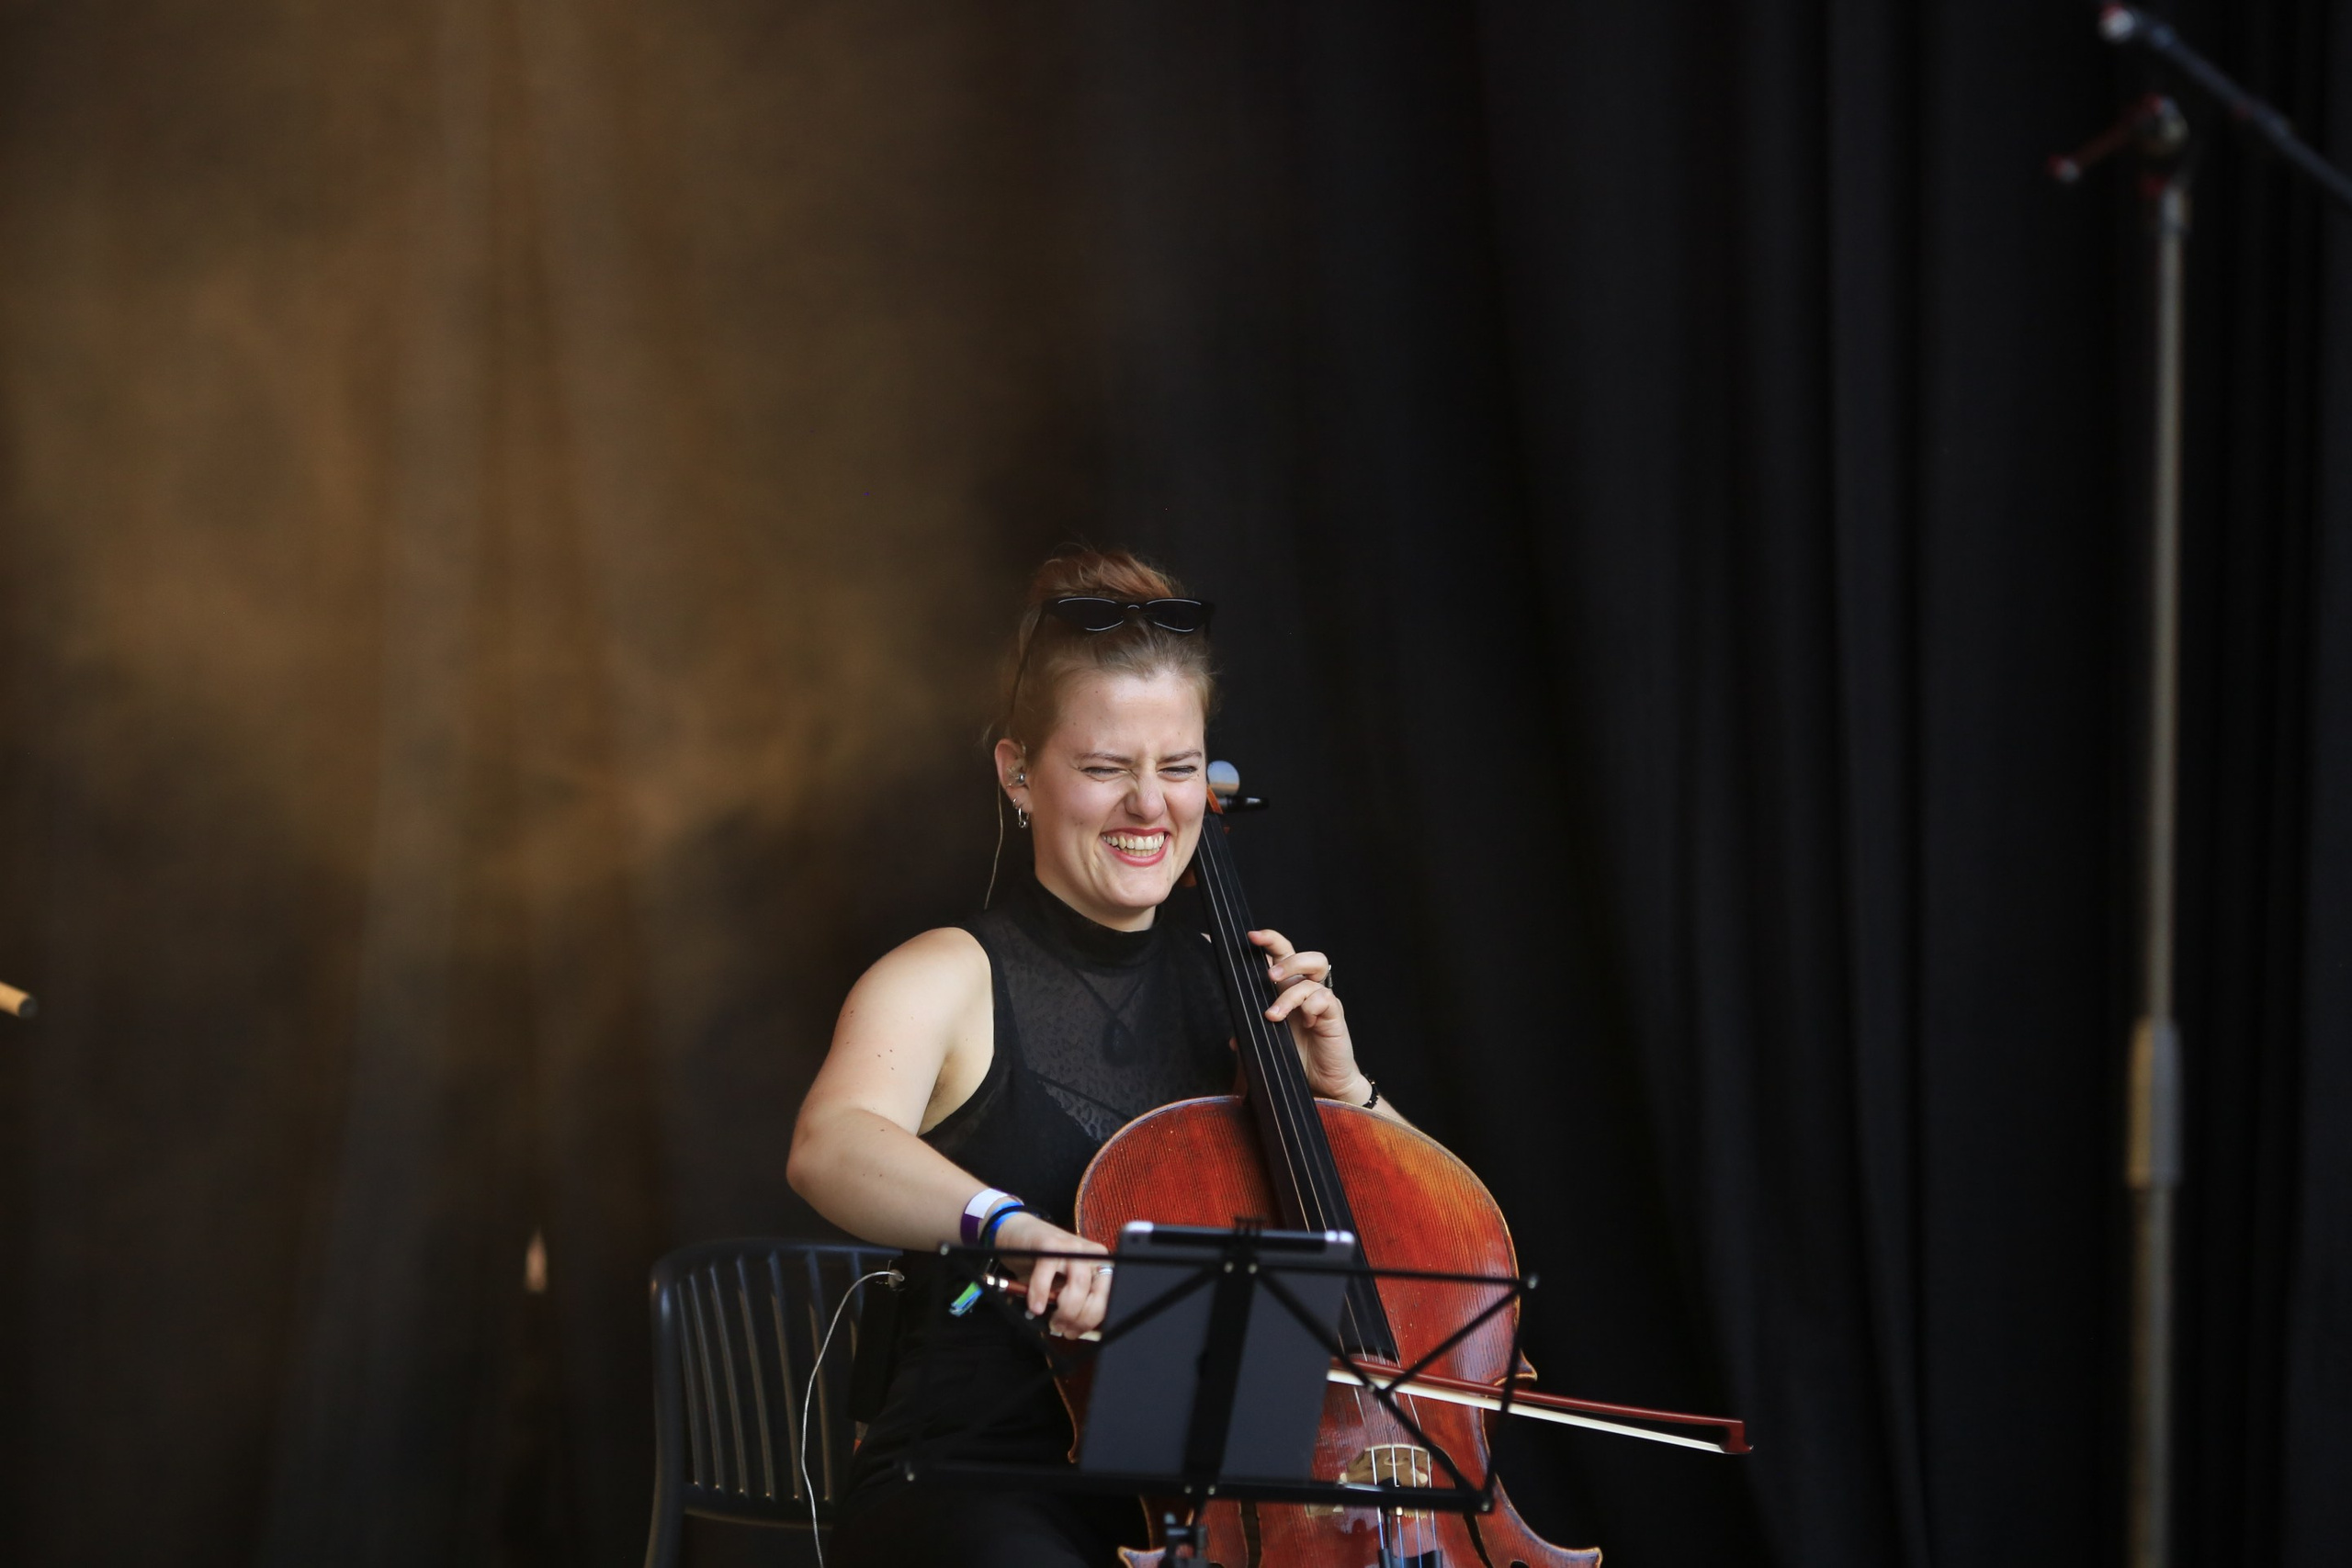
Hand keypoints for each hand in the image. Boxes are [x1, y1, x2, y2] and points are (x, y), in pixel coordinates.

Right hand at [992, 1212, 1112, 1337]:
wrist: (1019, 1232)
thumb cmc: (1042, 1264)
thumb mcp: (1062, 1284)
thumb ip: (1072, 1302)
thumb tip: (1074, 1331)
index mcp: (1099, 1266)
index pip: (1107, 1299)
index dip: (1091, 1320)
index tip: (1075, 1332)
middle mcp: (1091, 1255)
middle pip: (1097, 1295)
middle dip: (1078, 1319)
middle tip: (1061, 1328)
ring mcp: (1072, 1247)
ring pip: (1078, 1286)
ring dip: (1064, 1311)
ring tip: (1050, 1320)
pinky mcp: (1050, 1244)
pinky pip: (1048, 1277)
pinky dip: (1041, 1295)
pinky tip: (1036, 1306)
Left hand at [1250, 928, 1367, 1103]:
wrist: (1324, 1083)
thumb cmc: (1298, 1057)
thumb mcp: (1269, 1042)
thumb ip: (1252, 1034)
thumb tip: (1233, 1038)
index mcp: (1291, 989)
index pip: (1283, 955)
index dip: (1271, 941)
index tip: (1252, 937)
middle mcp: (1308, 990)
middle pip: (1306, 956)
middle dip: (1286, 960)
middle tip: (1268, 977)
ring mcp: (1323, 1001)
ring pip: (1315, 973)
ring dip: (1291, 991)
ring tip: (1274, 1014)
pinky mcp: (1334, 1014)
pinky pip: (1324, 999)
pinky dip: (1310, 1008)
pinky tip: (1306, 1025)